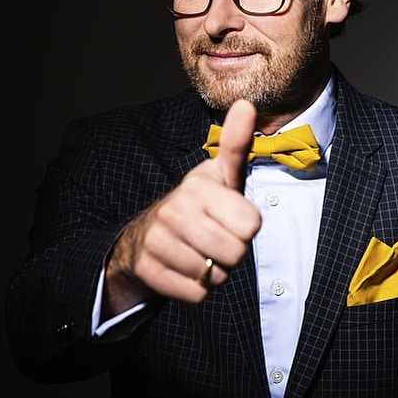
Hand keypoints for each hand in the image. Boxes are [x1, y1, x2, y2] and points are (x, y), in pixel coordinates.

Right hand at [104, 100, 261, 313]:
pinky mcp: (148, 269)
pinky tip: (184, 269)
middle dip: (232, 253)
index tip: (229, 217)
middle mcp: (175, 210)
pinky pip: (197, 293)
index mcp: (198, 186)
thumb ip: (236, 143)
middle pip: (236, 252)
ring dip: (214, 272)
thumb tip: (246, 103)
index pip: (251, 225)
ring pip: (216, 275)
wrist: (145, 239)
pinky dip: (197, 288)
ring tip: (198, 252)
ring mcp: (158, 240)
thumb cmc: (197, 206)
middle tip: (214, 239)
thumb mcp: (219, 175)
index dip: (246, 227)